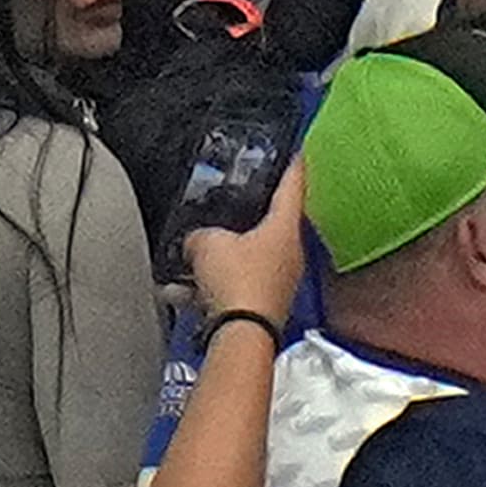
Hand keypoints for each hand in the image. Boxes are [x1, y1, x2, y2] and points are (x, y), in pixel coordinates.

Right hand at [187, 164, 306, 323]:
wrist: (241, 334)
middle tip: (237, 197)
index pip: (293, 186)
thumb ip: (200, 234)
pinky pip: (239, 282)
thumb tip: (197, 243)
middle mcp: (291, 254)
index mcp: (285, 229)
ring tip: (197, 250)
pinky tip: (188, 288)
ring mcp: (281, 280)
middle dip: (251, 212)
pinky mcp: (267, 302)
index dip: (293, 165)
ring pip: (252, 255)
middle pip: (273, 222)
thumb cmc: (235, 283)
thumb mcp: (206, 243)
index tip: (297, 152)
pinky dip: (216, 283)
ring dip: (226, 253)